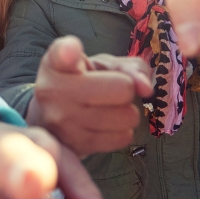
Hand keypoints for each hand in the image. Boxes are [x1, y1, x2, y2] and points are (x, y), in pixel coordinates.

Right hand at [25, 35, 151, 155]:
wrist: (52, 119)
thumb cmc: (81, 83)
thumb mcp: (100, 65)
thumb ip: (129, 67)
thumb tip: (146, 88)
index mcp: (56, 64)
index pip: (62, 54)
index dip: (68, 52)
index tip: (70, 52)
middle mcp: (53, 92)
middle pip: (122, 89)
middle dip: (126, 90)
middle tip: (109, 92)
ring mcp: (62, 122)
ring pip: (127, 117)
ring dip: (125, 113)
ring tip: (107, 109)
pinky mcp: (75, 146)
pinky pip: (123, 137)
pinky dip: (122, 132)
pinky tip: (105, 126)